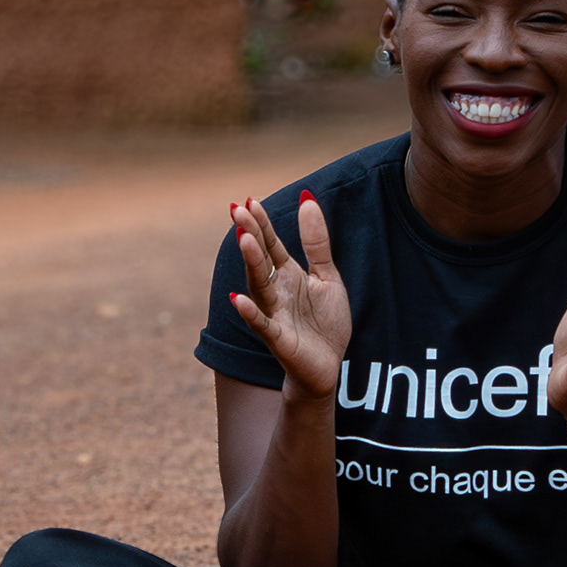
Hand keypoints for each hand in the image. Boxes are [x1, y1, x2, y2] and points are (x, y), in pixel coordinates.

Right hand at [227, 195, 350, 404]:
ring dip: (251, 264)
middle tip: (236, 209)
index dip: (262, 223)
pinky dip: (249, 312)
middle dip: (250, 235)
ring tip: (244, 239)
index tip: (249, 200)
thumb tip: (307, 199)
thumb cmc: (325, 323)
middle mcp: (276, 292)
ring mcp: (275, 314)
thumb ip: (316, 242)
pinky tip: (237, 298)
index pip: (270, 244)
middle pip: (260, 260)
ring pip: (259, 286)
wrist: (330, 366)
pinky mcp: (279, 339)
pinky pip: (261, 324)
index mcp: (287, 275)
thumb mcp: (327, 276)